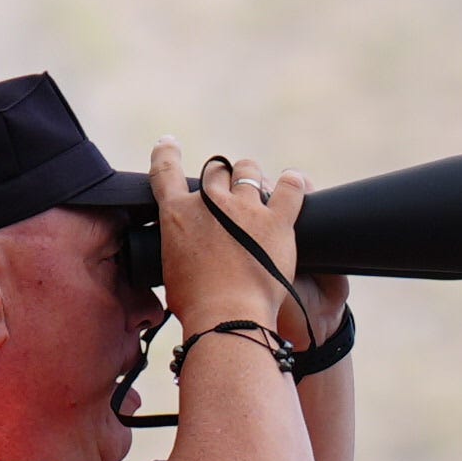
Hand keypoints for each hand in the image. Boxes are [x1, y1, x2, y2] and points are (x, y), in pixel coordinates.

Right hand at [149, 140, 311, 339]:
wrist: (226, 317)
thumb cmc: (196, 303)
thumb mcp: (172, 269)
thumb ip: (177, 248)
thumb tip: (182, 250)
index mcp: (177, 213)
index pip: (165, 172)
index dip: (166, 154)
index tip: (168, 143)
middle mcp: (209, 202)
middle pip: (216, 171)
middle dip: (222, 176)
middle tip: (230, 188)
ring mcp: (244, 208)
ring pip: (249, 172)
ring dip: (253, 174)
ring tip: (260, 182)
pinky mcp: (276, 221)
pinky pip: (289, 190)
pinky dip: (293, 183)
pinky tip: (295, 181)